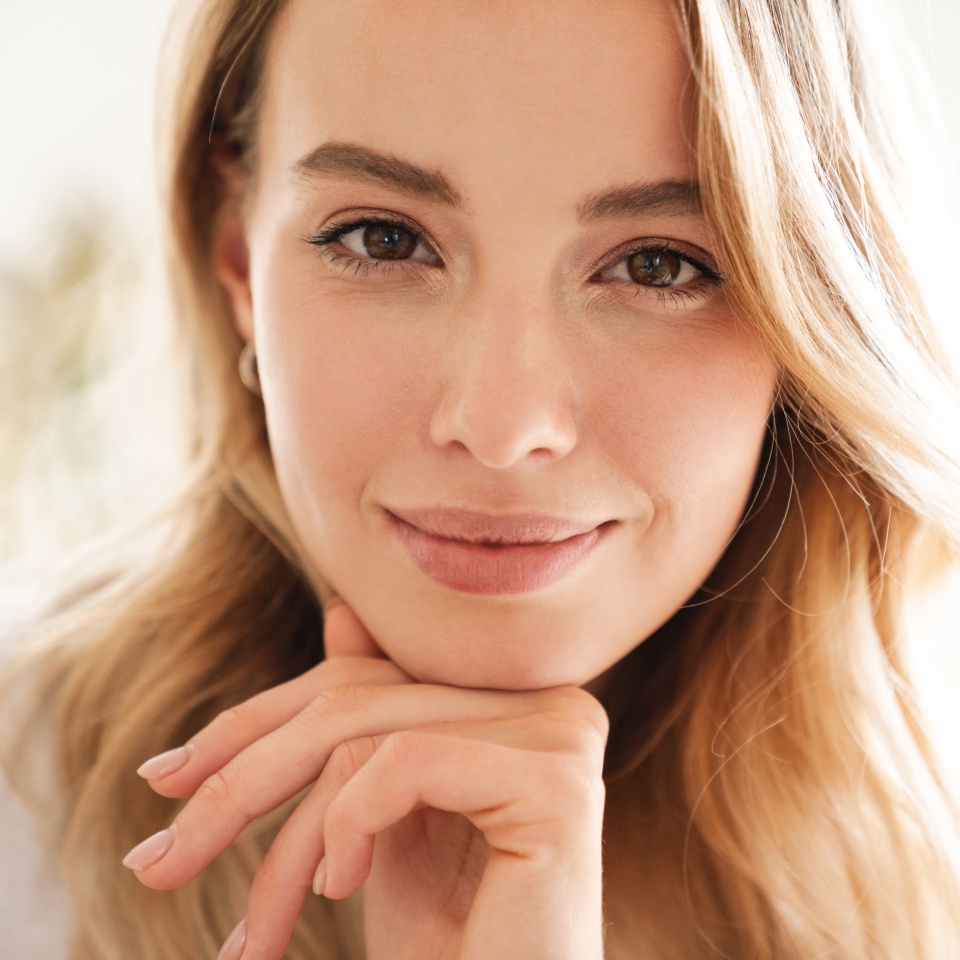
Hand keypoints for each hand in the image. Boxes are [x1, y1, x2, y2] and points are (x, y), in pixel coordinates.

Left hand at [124, 601, 608, 959]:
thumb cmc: (447, 943)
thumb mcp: (384, 823)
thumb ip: (373, 722)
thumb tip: (342, 612)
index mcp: (511, 700)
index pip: (361, 676)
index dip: (255, 722)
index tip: (164, 780)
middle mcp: (549, 699)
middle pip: (354, 701)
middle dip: (242, 781)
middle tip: (157, 862)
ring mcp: (560, 731)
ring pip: (364, 736)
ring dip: (287, 842)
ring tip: (255, 935)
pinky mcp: (555, 782)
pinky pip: (405, 762)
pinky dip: (346, 826)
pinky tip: (339, 892)